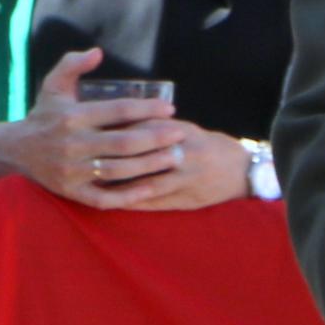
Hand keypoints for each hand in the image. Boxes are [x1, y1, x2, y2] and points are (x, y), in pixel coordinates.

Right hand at [0, 48, 186, 208]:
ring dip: (150, 165)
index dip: (146, 109)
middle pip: (123, 143)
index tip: (169, 109)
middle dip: (156, 138)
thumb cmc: (44, 115)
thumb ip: (72, 65)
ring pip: (119, 170)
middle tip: (181, 134)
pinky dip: (129, 195)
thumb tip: (97, 52)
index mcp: (71, 116)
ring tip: (176, 157)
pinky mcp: (71, 192)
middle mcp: (71, 144)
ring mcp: (72, 171)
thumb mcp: (53, 85)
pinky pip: (105, 197)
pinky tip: (151, 188)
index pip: (117, 111)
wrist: (17, 150)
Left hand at [101, 121, 254, 212]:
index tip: (91, 133)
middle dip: (112, 159)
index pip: (142, 131)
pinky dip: (132, 202)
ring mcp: (186, 180)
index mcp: (180, 133)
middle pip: (142, 158)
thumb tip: (115, 121)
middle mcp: (184, 155)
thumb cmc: (203, 144)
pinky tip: (112, 200)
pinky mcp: (187, 200)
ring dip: (119, 184)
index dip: (115, 134)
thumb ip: (153, 125)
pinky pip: (154, 203)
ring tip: (93, 182)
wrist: (240, 170)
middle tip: (84, 159)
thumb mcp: (182, 128)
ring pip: (147, 183)